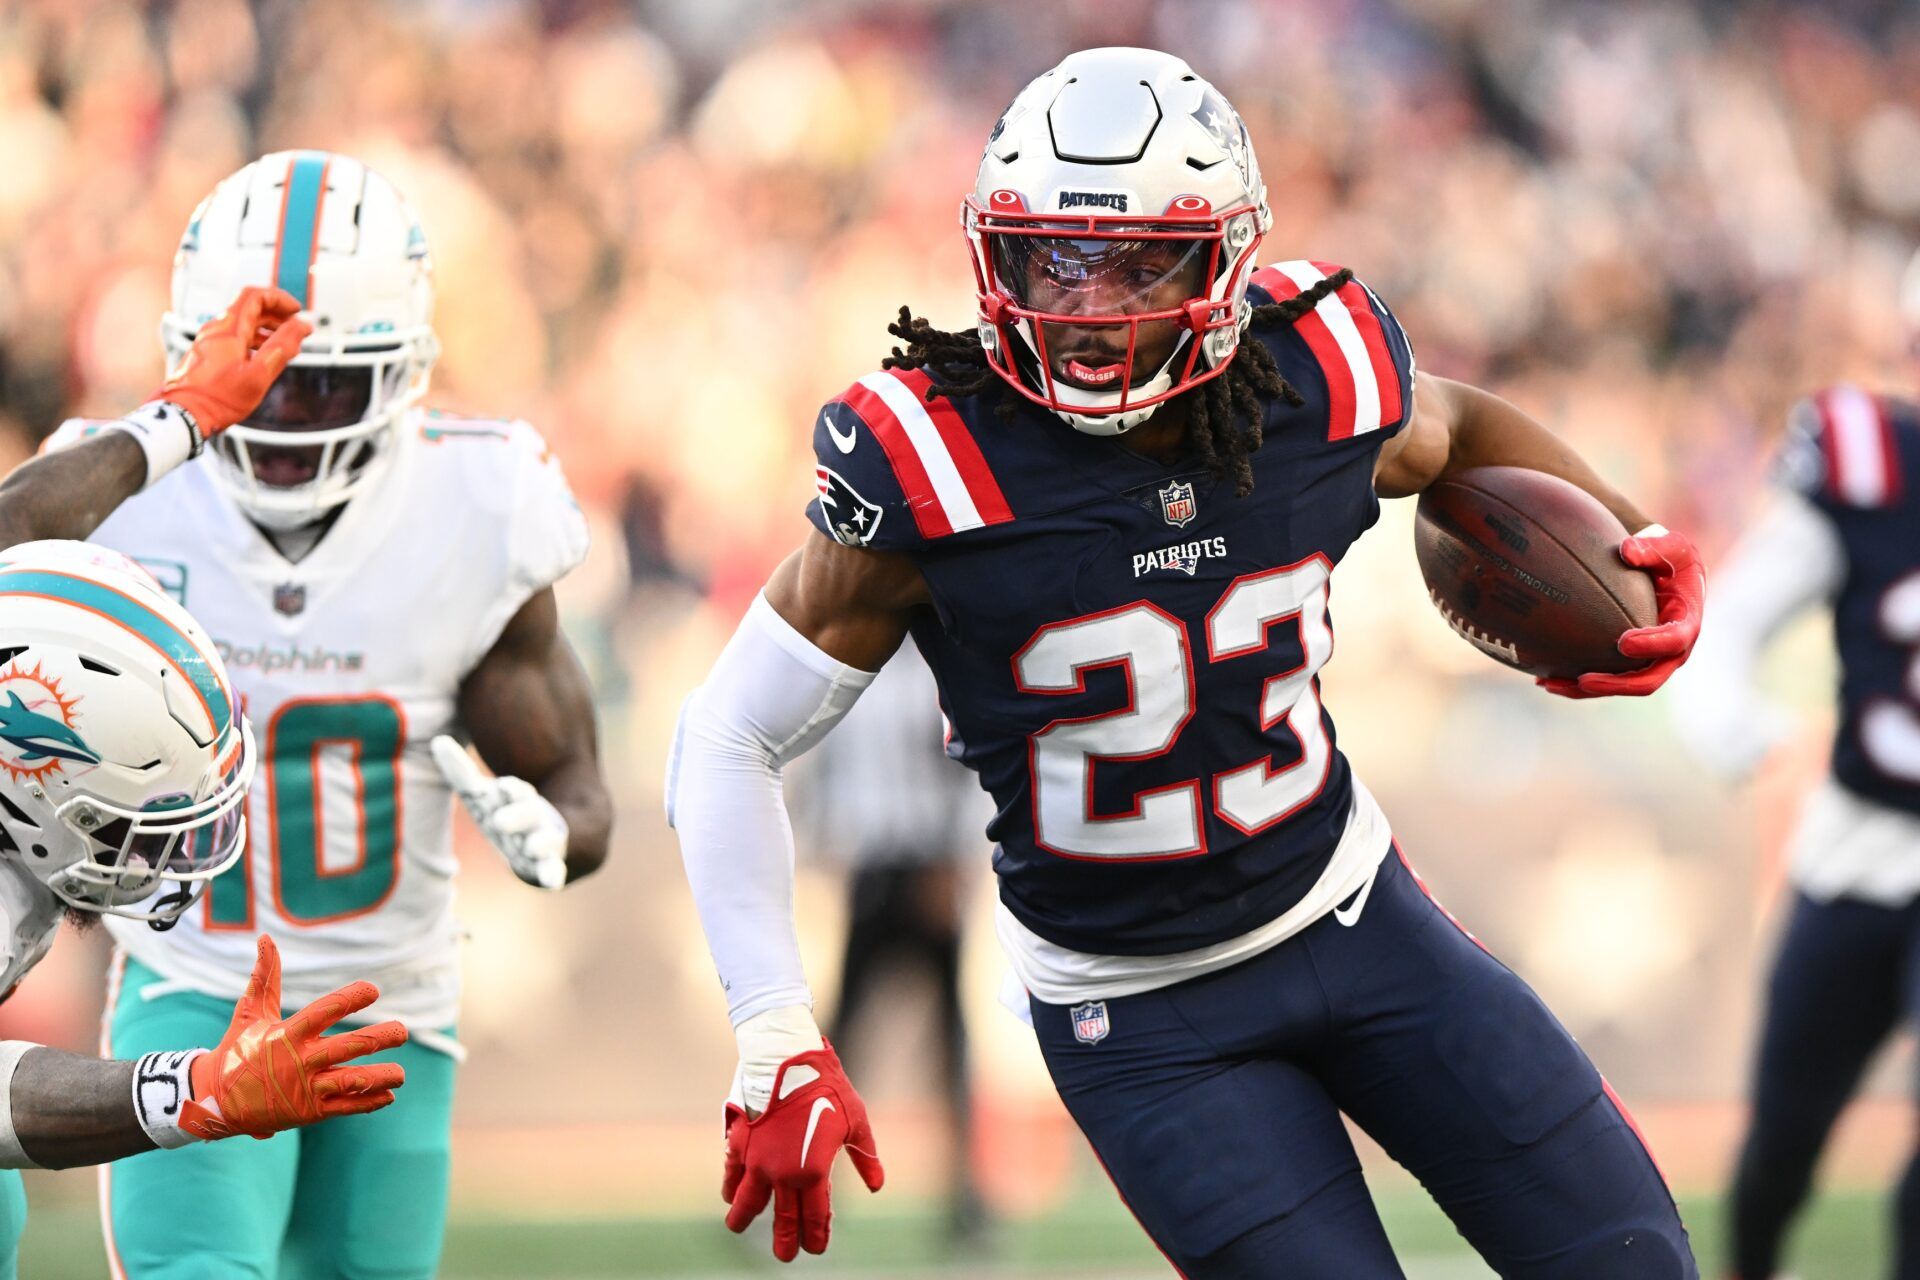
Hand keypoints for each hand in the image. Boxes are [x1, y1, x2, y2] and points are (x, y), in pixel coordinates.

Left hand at [156, 286, 311, 435]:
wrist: (185, 414)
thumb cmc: (219, 398)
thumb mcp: (259, 373)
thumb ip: (283, 347)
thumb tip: (303, 326)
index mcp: (229, 329)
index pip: (256, 296)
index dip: (280, 299)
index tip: (296, 311)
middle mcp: (217, 329)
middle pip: (250, 308)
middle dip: (277, 315)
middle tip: (295, 330)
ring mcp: (210, 341)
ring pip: (243, 323)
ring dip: (266, 329)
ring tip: (283, 345)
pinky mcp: (207, 353)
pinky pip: (234, 337)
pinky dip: (254, 340)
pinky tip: (262, 357)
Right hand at [180, 935, 406, 1140]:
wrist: (215, 1101)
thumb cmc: (237, 1051)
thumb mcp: (249, 1013)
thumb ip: (264, 977)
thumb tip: (265, 938)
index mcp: (287, 1035)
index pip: (323, 1011)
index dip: (349, 999)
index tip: (373, 989)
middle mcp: (299, 1061)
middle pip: (346, 1048)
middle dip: (378, 1039)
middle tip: (403, 1031)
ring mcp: (304, 1089)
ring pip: (349, 1081)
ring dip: (379, 1077)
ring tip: (401, 1073)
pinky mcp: (307, 1112)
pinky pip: (343, 1107)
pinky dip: (367, 1102)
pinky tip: (388, 1095)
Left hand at [430, 735, 568, 888]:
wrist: (552, 835)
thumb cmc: (506, 812)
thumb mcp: (482, 795)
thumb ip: (461, 772)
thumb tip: (438, 739)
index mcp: (518, 799)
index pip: (516, 791)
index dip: (511, 790)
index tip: (504, 787)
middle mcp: (534, 818)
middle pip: (530, 813)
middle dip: (520, 815)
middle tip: (502, 821)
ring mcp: (544, 841)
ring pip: (546, 841)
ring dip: (542, 844)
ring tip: (533, 848)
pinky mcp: (550, 865)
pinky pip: (554, 870)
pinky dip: (553, 875)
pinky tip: (552, 882)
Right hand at [722, 1040, 883, 1260]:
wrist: (789, 1061)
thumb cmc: (828, 1089)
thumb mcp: (856, 1122)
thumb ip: (865, 1158)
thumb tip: (876, 1186)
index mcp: (813, 1173)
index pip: (814, 1218)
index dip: (816, 1237)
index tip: (816, 1248)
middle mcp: (783, 1174)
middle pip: (782, 1220)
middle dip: (784, 1241)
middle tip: (785, 1256)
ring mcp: (758, 1162)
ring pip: (747, 1203)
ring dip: (743, 1218)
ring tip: (738, 1227)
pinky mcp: (740, 1144)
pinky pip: (731, 1175)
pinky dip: (730, 1187)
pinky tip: (729, 1194)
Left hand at [1539, 527, 1705, 698]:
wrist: (1667, 573)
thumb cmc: (1670, 558)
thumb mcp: (1670, 547)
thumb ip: (1653, 547)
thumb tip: (1627, 550)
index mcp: (1687, 624)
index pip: (1675, 642)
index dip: (1652, 645)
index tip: (1624, 643)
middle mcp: (1671, 651)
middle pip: (1648, 680)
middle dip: (1616, 684)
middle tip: (1584, 679)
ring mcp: (1649, 661)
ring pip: (1620, 686)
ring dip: (1586, 690)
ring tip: (1550, 684)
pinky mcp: (1629, 663)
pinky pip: (1604, 679)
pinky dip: (1575, 682)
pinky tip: (1543, 679)